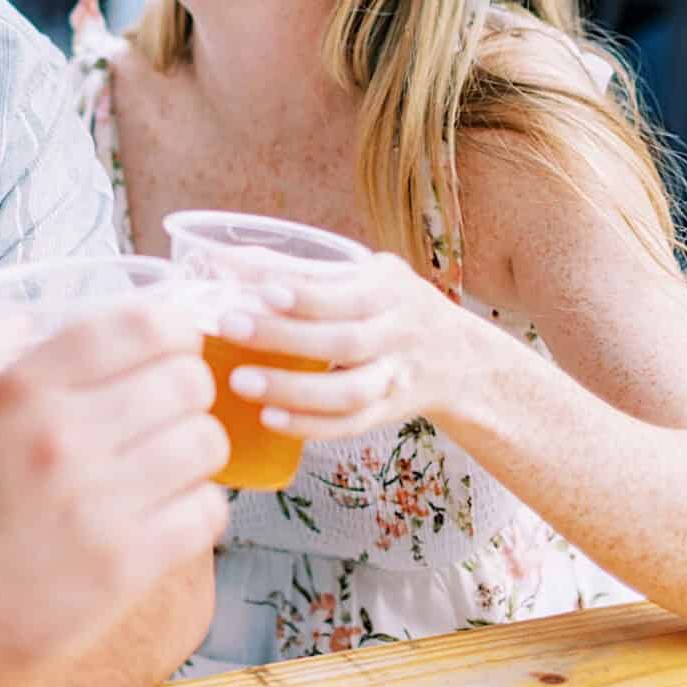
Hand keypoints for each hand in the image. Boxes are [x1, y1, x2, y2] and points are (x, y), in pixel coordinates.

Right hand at [0, 302, 229, 686]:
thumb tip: (23, 317)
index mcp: (22, 389)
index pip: (142, 328)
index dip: (173, 329)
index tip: (170, 345)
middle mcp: (67, 438)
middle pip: (187, 382)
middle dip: (187, 388)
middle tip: (167, 407)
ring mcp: (100, 505)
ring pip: (206, 445)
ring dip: (194, 447)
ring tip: (167, 461)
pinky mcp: (124, 567)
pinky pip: (206, 513)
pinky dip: (197, 506)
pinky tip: (167, 511)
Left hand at [215, 252, 475, 441]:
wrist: (462, 359)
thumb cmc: (391, 305)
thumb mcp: (366, 275)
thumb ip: (306, 270)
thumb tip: (224, 261)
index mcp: (390, 291)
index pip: (347, 293)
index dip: (305, 295)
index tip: (261, 290)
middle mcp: (397, 334)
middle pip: (343, 341)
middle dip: (283, 336)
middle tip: (228, 327)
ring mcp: (394, 378)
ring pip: (348, 392)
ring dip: (292, 389)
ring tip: (240, 381)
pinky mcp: (387, 413)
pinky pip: (350, 425)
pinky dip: (309, 425)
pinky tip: (269, 418)